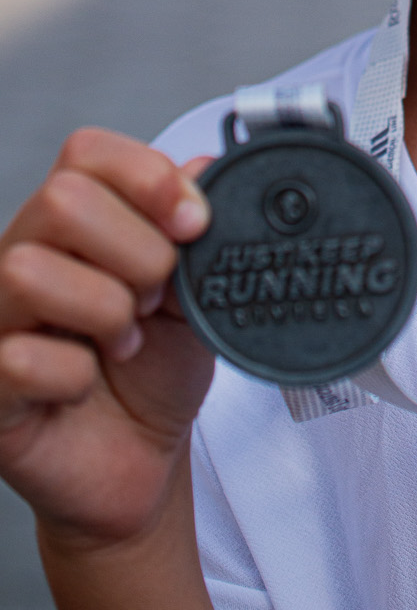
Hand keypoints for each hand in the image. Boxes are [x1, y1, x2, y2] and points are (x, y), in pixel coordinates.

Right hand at [0, 127, 215, 548]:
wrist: (144, 457)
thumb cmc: (158, 367)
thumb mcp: (194, 288)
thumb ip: (196, 228)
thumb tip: (204, 165)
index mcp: (72, 223)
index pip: (86, 152)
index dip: (147, 177)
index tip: (193, 223)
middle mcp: (22, 256)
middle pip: (62, 199)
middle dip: (136, 251)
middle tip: (154, 298)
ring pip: (30, 271)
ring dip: (105, 311)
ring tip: (124, 342)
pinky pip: (19, 358)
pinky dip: (75, 375)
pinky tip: (85, 386)